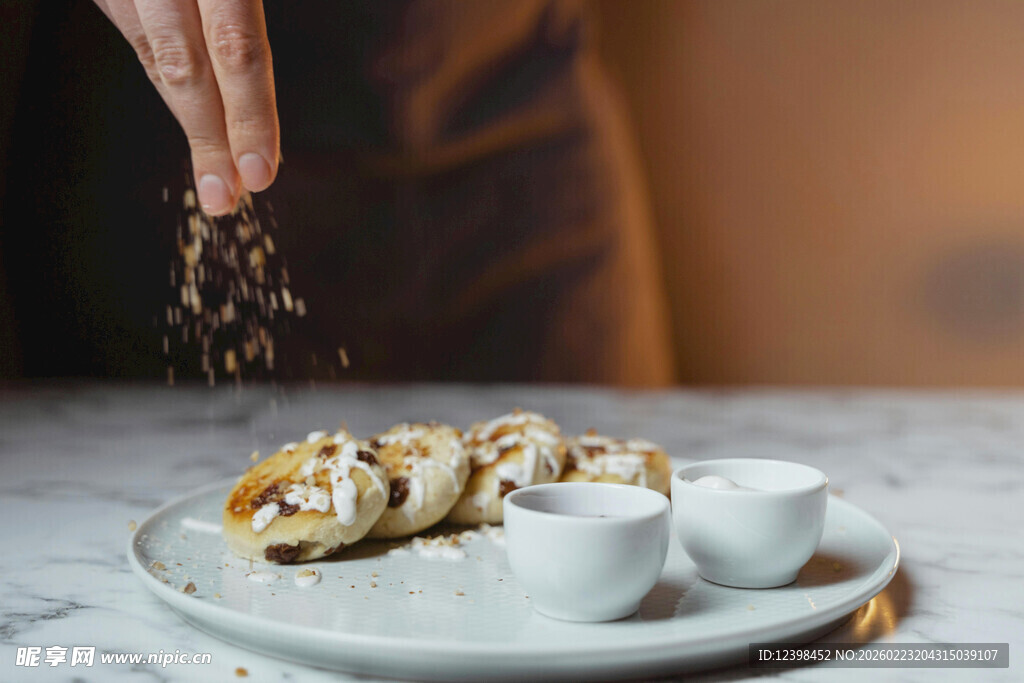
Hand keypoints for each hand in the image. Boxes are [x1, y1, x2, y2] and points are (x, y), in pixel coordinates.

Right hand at [94, 0, 278, 214]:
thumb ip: (248, 27)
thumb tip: (264, 116)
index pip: (237, 49)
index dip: (250, 115)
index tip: (258, 171)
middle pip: (188, 67)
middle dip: (211, 139)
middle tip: (225, 197)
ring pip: (156, 58)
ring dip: (189, 122)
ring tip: (212, 174)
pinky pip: (141, 39)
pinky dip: (168, 83)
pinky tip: (190, 113)